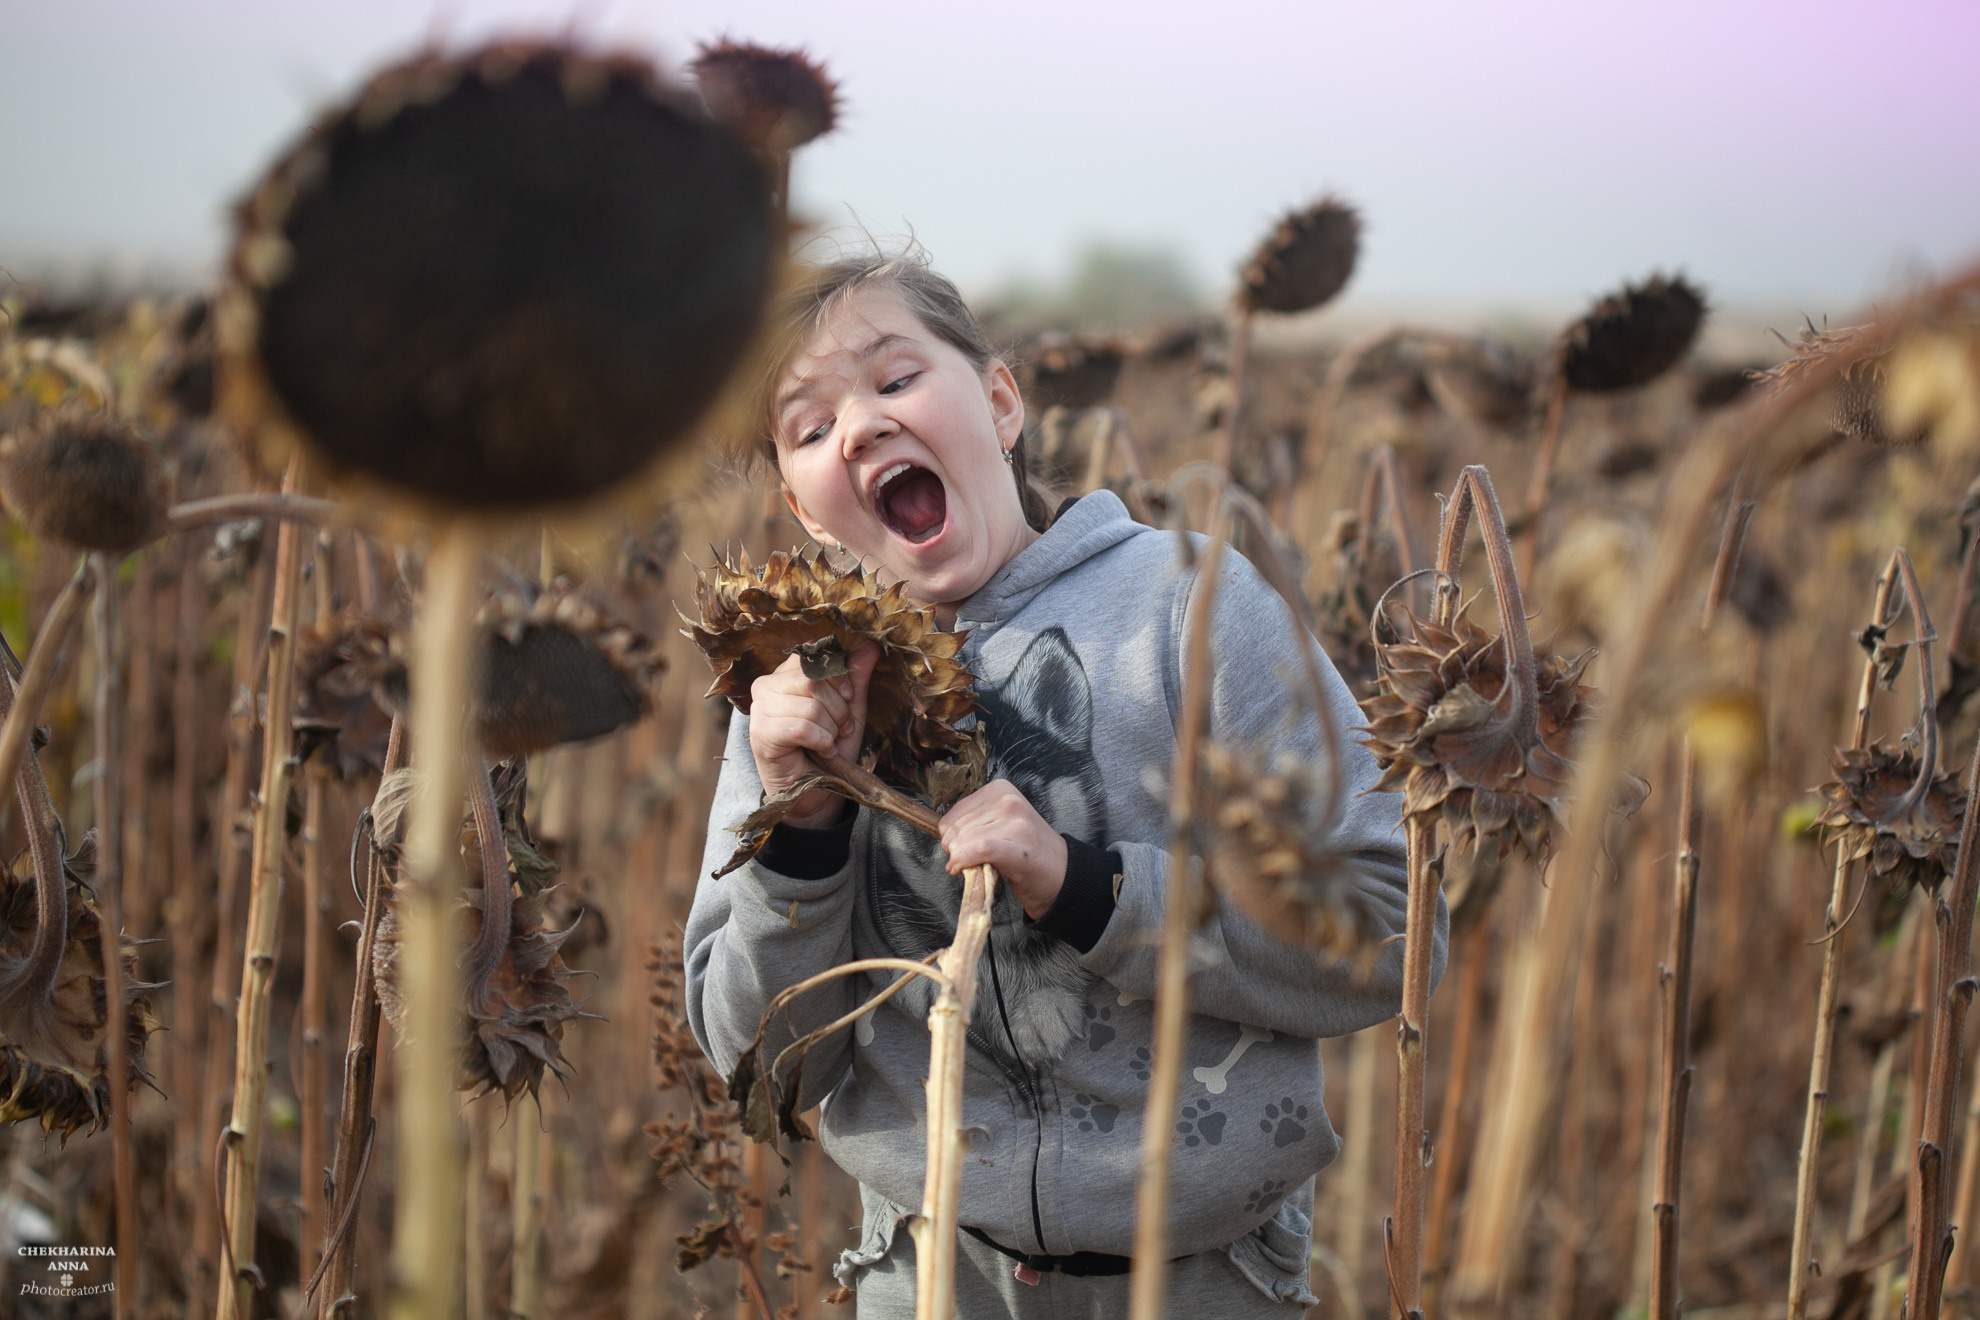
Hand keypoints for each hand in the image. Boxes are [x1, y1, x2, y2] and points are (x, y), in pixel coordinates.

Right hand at [747, 641, 880, 828]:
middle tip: (839, 729)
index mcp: (786, 674)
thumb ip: (856, 677)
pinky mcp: (761, 734)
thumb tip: (871, 645)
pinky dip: (821, 743)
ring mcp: (760, 709)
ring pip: (809, 705)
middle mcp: (766, 685)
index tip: (847, 700)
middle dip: (837, 709)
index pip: (815, 658)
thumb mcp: (849, 709)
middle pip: (813, 680)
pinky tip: (819, 752)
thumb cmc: (829, 747)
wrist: (816, 791)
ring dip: (829, 729)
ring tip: (827, 742)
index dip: (839, 680)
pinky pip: (801, 727)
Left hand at [938, 780, 1067, 919]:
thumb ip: (974, 821)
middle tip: (976, 861)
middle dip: (956, 851)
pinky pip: (976, 850)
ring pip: (961, 842)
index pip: (954, 813)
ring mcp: (1014, 821)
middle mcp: (1008, 800)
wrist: (1062, 874)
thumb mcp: (1001, 822)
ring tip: (985, 865)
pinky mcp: (1016, 845)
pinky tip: (969, 871)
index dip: (951, 837)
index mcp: (1001, 789)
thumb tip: (944, 838)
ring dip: (963, 861)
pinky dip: (964, 862)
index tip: (963, 850)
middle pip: (955, 829)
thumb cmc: (1027, 852)